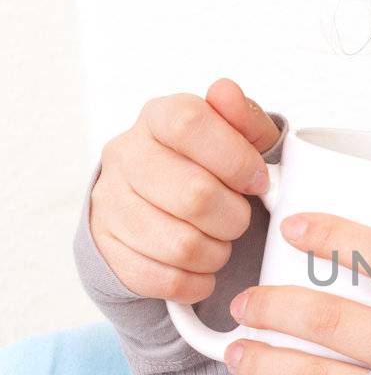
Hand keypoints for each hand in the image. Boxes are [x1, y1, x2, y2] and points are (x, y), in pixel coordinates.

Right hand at [88, 78, 278, 301]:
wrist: (155, 206)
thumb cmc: (207, 168)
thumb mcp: (237, 138)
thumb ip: (243, 118)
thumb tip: (226, 93)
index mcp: (157, 117)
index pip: (189, 122)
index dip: (235, 157)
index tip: (258, 181)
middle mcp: (125, 155)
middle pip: (194, 194)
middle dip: (235, 216)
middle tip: (239, 218)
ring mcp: (110, 203)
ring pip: (182, 245)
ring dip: (218, 252)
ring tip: (220, 242)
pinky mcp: (107, 251)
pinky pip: (165, 279)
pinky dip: (196, 280)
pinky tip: (201, 265)